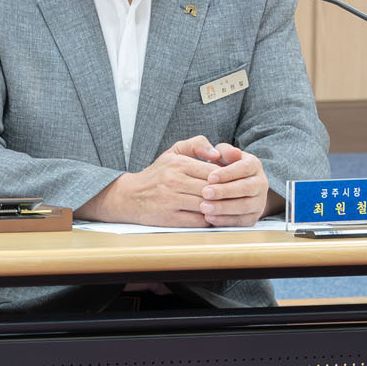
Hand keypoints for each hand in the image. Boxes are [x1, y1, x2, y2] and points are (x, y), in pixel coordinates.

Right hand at [78, 136, 220, 226]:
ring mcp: (171, 200)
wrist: (130, 196)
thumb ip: (197, 144)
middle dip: (226, 194)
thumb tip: (217, 153)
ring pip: (206, 205)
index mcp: (178, 164)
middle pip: (212, 190)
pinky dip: (208, 219)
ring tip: (227, 207)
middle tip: (236, 196)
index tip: (233, 181)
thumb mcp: (174, 152)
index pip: (213, 172)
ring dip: (219, 208)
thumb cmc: (158, 174)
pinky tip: (213, 216)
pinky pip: (197, 220)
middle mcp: (174, 181)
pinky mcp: (169, 218)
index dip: (227, 178)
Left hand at [199, 144, 271, 226]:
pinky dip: (225, 221)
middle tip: (205, 193)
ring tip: (204, 208)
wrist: (231, 187)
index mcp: (254, 165)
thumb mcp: (221, 155)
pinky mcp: (253, 217)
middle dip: (224, 191)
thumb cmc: (222, 167)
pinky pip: (241, 222)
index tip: (210, 177)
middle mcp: (260, 183)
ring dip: (223, 208)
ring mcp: (259, 202)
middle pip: (246, 188)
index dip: (228, 173)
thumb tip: (224, 152)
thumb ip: (222, 150)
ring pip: (244, 206)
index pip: (244, 168)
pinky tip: (210, 218)